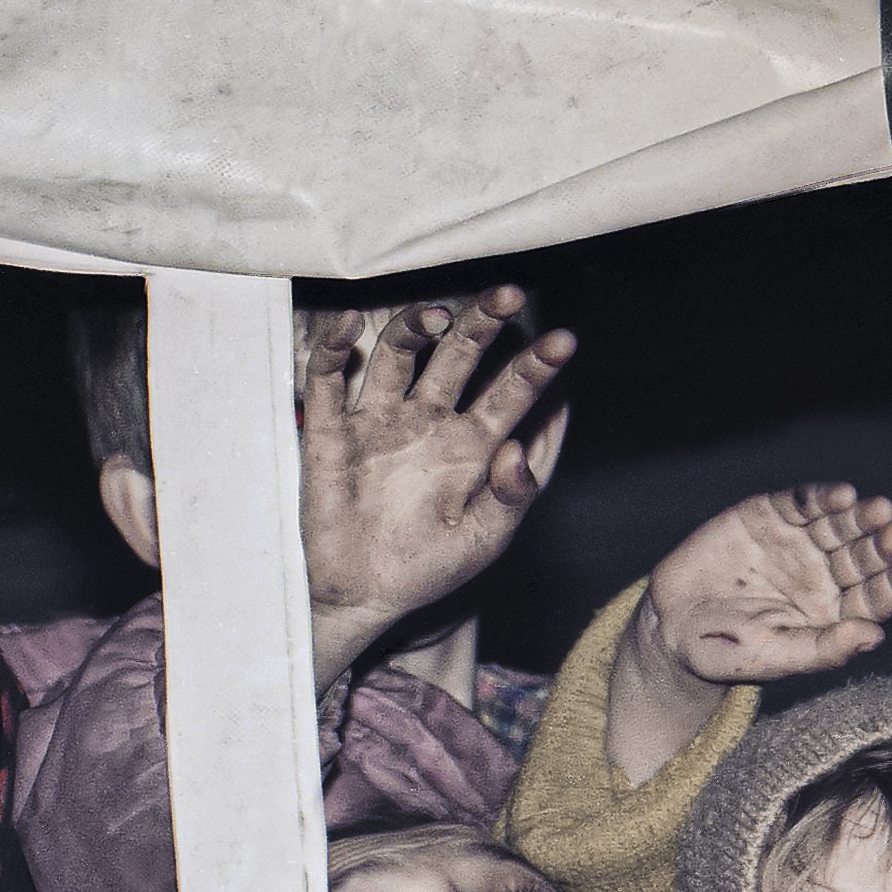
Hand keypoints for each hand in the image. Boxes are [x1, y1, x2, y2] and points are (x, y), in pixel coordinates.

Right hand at [299, 286, 575, 689]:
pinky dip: (332, 348)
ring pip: (397, 354)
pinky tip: (347, 326)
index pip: (509, 393)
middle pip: (456, 355)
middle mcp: (427, 420)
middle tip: (508, 295)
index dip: (535, 366)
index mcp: (470, 444)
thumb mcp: (482, 541)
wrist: (360, 597)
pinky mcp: (329, 433)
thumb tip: (519, 449)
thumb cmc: (427, 569)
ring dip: (415, 326)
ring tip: (438, 315)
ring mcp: (378, 422)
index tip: (564, 342)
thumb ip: (510, 498)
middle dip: (482, 323)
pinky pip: (327, 381)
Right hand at [606, 484, 891, 783]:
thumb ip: (823, 648)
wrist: (669, 624)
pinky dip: (821, 496)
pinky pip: (802, 502)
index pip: (875, 597)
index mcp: (833, 614)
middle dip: (881, 545)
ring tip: (877, 510)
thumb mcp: (773, 656)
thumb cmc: (726, 651)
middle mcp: (823, 575)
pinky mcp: (769, 515)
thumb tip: (876, 635)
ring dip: (860, 517)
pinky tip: (840, 495)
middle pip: (863, 556)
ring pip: (840, 525)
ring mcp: (797, 543)